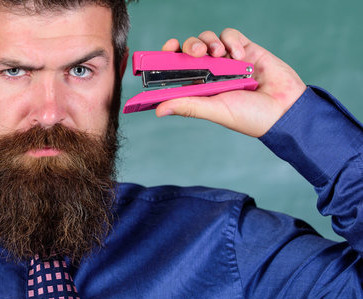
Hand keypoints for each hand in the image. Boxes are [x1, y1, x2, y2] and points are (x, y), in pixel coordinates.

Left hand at [157, 29, 306, 136]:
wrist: (285, 109)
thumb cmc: (250, 117)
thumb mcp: (216, 110)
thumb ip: (189, 105)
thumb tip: (159, 110)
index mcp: (199, 87)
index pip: (177, 67)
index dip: (169, 55)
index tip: (169, 48)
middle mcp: (211, 72)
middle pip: (190, 49)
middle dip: (190, 46)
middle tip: (197, 53)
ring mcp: (227, 60)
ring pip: (208, 38)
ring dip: (211, 42)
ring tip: (221, 56)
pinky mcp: (245, 49)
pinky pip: (230, 35)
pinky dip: (231, 41)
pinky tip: (240, 57)